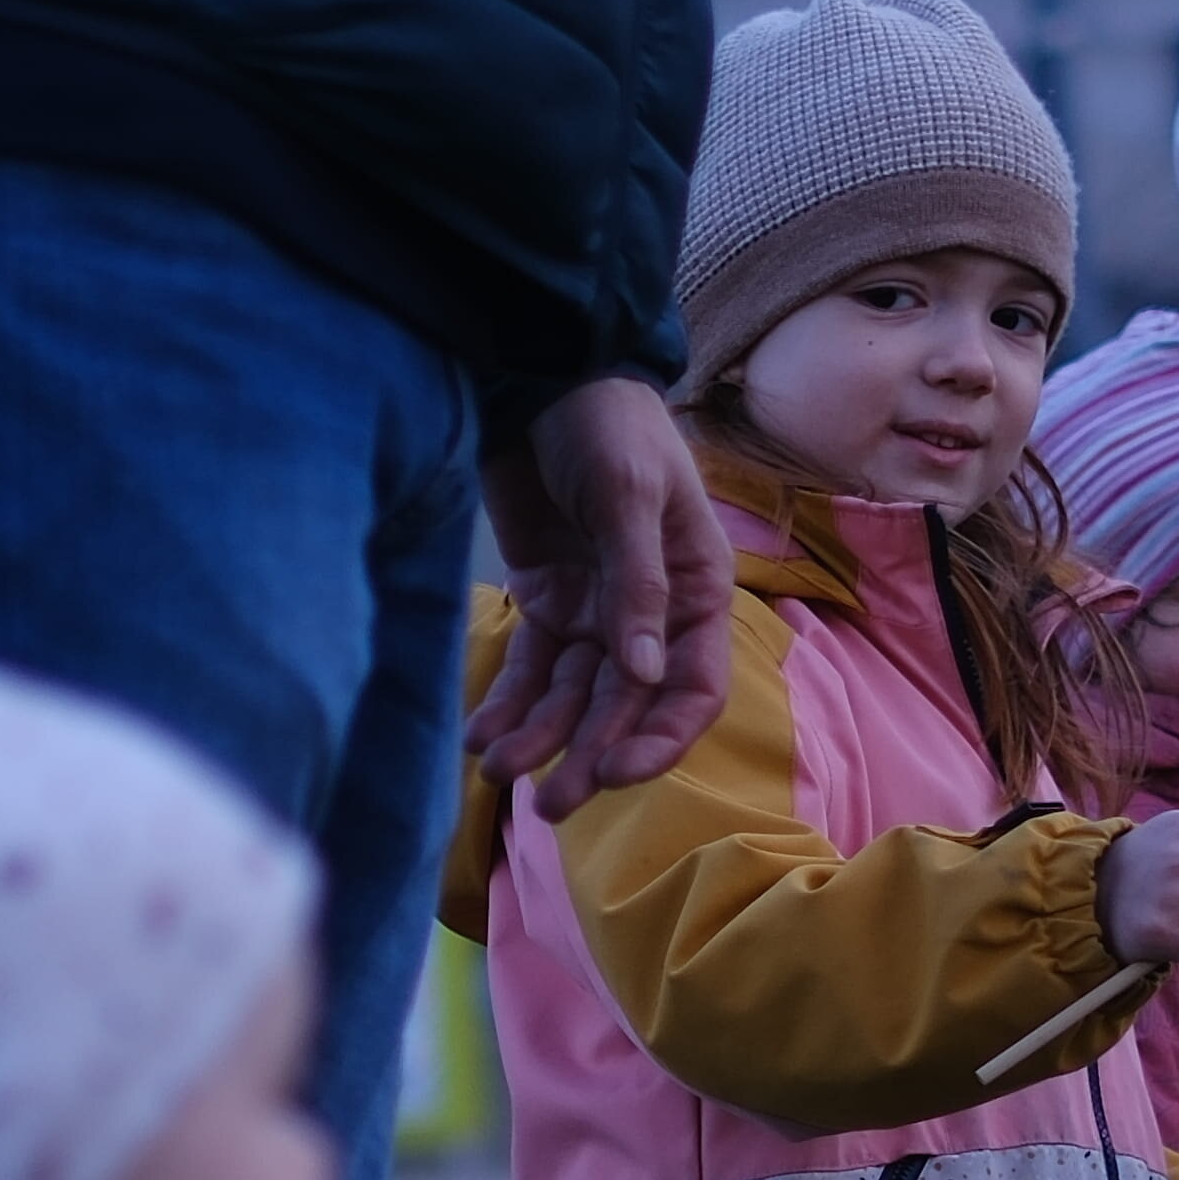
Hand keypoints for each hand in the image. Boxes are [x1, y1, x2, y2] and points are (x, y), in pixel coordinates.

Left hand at [475, 379, 733, 814]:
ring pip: (573, 698)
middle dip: (589, 754)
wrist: (538, 373)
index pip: (692, 686)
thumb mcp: (628, 493)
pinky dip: (509, 704)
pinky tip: (481, 737)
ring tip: (499, 774)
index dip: (659, 737)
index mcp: (697, 589)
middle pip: (626, 705)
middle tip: (549, 806)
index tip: (614, 772)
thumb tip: (643, 673)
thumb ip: (637, 583)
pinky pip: (531, 668)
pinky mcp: (545, 600)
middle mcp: (652, 612)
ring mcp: (596, 610)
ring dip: (541, 740)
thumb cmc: (606, 422)